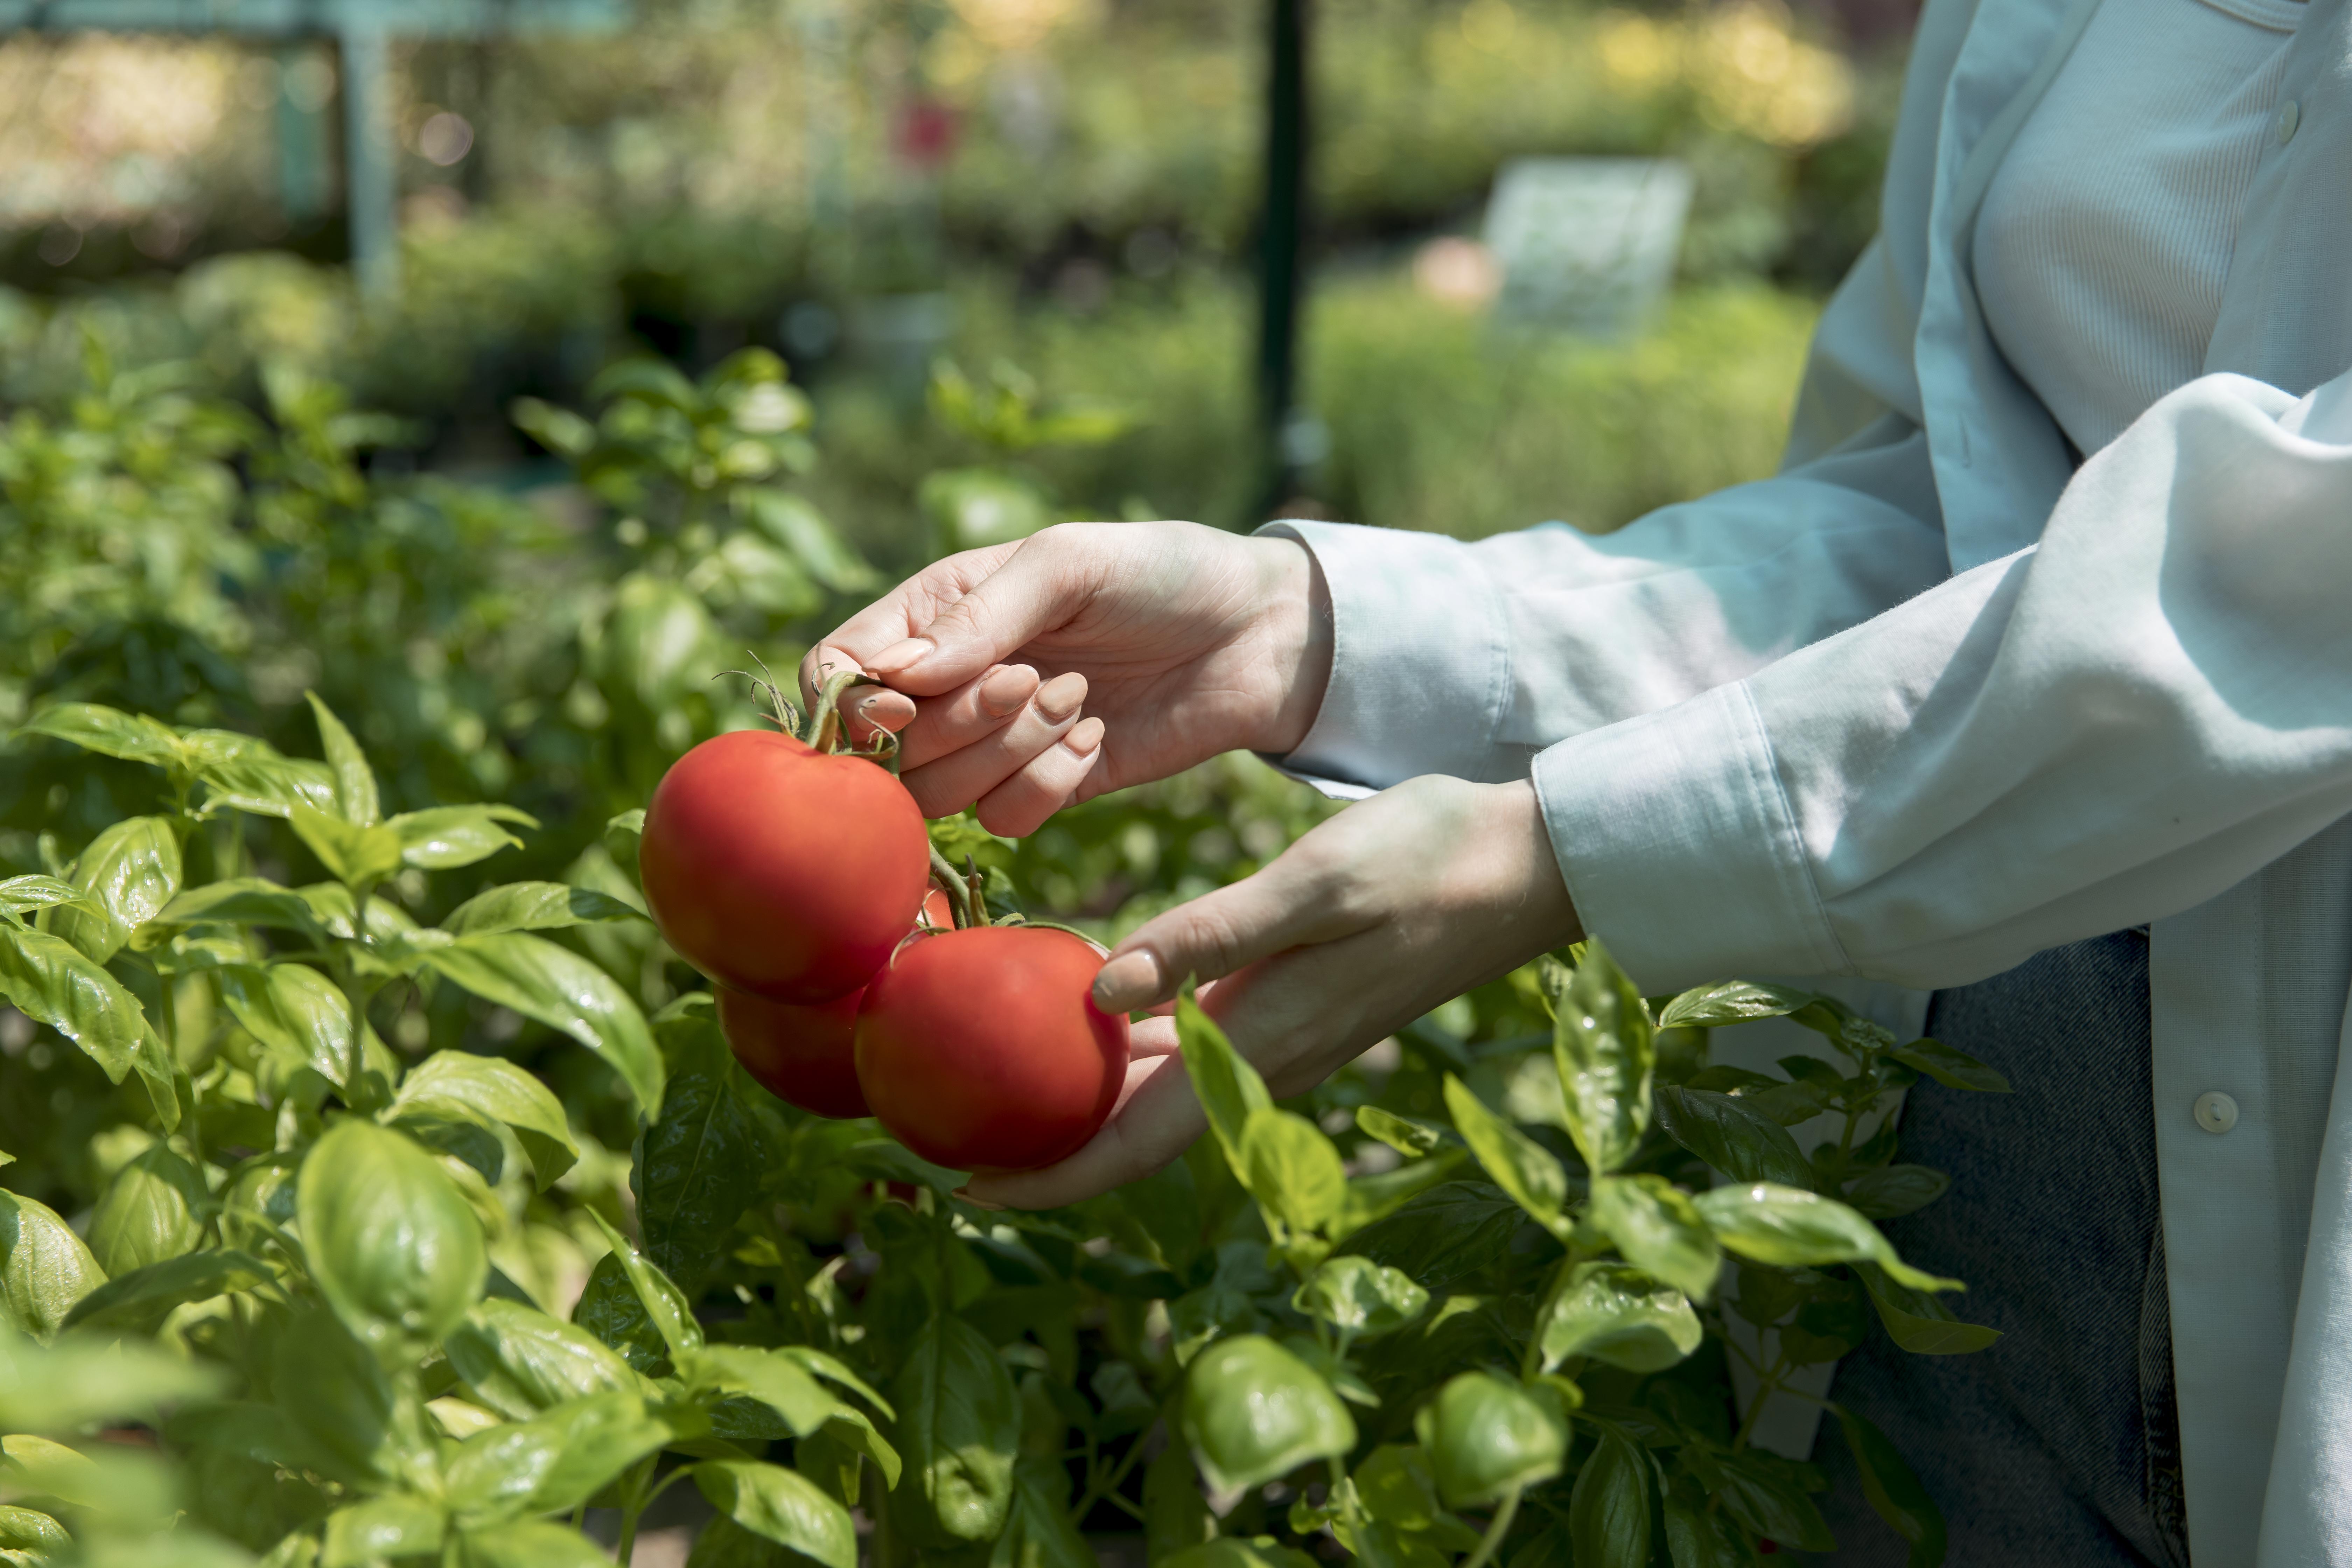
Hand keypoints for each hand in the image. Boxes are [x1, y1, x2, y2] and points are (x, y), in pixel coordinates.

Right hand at [802, 521, 1330, 835]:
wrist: (1261, 633)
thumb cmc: (1163, 573)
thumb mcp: (1069, 562)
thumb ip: (980, 615)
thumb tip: (895, 676)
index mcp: (936, 612)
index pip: (837, 668)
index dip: (856, 701)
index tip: (910, 702)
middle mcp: (953, 683)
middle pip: (890, 748)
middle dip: (962, 723)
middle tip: (1039, 678)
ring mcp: (997, 743)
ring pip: (943, 795)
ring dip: (1011, 753)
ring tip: (1078, 699)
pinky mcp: (1047, 788)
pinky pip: (1005, 822)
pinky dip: (1048, 788)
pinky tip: (1097, 741)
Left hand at [960, 775, 1582, 1208]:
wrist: (1525, 864)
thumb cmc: (1424, 861)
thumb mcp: (1311, 886)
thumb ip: (1208, 938)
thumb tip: (1101, 994)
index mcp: (1260, 1042)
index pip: (1134, 1144)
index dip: (1047, 1177)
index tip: (960, 1186)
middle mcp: (1263, 1059)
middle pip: (1133, 1134)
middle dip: (1042, 1144)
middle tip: (942, 1127)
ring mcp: (1280, 1037)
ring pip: (1158, 1095)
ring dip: (1080, 1099)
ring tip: (992, 1078)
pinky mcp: (1291, 1007)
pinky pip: (1189, 1054)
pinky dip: (1127, 1052)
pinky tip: (1085, 1014)